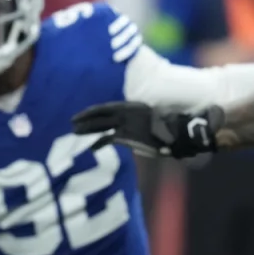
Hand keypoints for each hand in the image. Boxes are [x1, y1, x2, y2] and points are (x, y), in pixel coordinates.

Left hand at [71, 102, 223, 158]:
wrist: (181, 131)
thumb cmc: (173, 126)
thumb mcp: (155, 121)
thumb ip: (143, 123)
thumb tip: (140, 128)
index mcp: (133, 107)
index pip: (107, 108)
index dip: (92, 112)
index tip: (79, 114)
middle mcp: (127, 114)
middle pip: (101, 116)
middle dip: (86, 120)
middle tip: (71, 123)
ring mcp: (127, 124)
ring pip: (101, 125)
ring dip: (86, 128)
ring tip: (74, 130)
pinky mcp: (129, 136)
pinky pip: (108, 139)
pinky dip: (98, 143)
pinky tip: (90, 147)